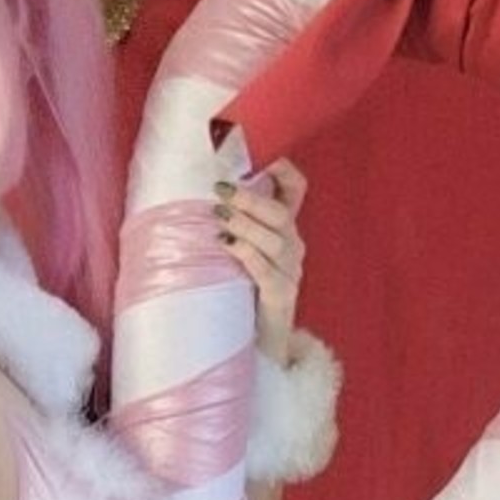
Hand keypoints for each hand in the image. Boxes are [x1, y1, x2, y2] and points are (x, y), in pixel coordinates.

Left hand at [214, 157, 306, 364]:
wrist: (259, 343)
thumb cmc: (243, 293)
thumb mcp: (241, 252)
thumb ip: (233, 225)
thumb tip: (204, 195)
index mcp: (285, 232)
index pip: (296, 191)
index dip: (284, 170)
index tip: (262, 156)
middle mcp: (293, 248)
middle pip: (281, 213)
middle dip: (251, 199)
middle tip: (222, 190)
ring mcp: (291, 273)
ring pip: (274, 239)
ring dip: (245, 224)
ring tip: (220, 216)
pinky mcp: (281, 296)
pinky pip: (266, 270)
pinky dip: (246, 254)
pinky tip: (227, 244)